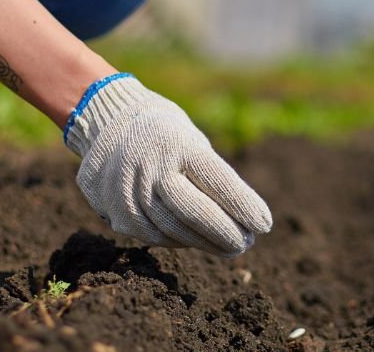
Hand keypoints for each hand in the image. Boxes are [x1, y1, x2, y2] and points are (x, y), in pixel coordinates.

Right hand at [65, 74, 271, 255]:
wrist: (108, 125)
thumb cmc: (167, 136)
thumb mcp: (192, 141)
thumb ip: (212, 176)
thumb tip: (244, 219)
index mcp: (177, 143)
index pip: (216, 179)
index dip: (242, 205)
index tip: (264, 224)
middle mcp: (151, 166)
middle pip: (194, 210)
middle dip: (225, 232)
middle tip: (247, 243)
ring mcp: (130, 191)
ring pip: (175, 230)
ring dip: (207, 242)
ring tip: (230, 247)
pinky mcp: (119, 213)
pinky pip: (156, 236)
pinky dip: (181, 241)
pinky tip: (198, 241)